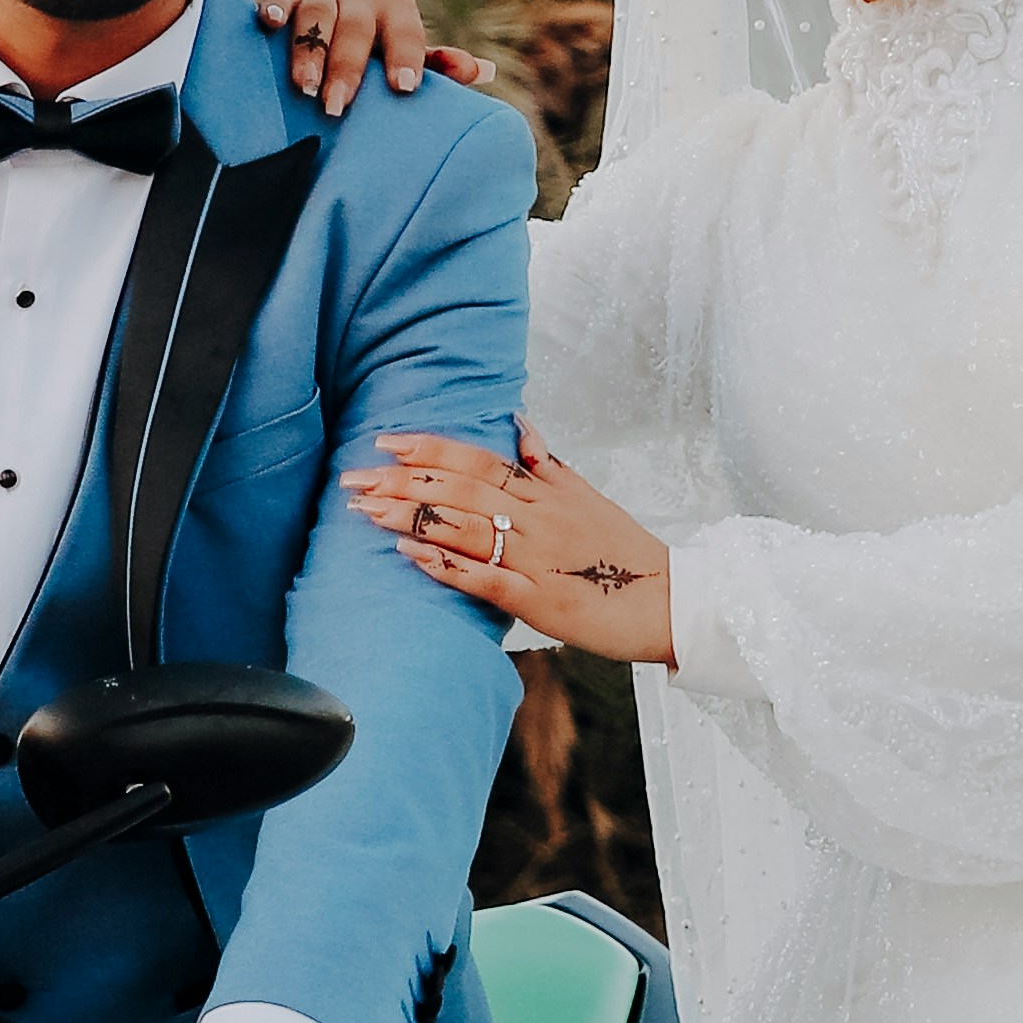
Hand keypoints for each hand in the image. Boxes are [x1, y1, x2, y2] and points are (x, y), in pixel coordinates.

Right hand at [251, 0, 493, 119]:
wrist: (330, 39)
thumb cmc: (376, 62)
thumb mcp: (406, 66)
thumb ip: (438, 69)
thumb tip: (482, 72)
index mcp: (396, 10)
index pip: (406, 28)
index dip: (406, 55)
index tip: (403, 89)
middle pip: (356, 24)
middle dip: (347, 67)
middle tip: (337, 107)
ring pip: (315, 12)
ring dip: (309, 49)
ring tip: (303, 87)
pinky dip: (273, 5)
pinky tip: (269, 23)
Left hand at [349, 423, 674, 669]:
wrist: (669, 600)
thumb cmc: (623, 551)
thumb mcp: (587, 495)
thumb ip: (546, 463)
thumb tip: (517, 421)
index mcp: (545, 492)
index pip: (478, 460)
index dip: (430, 449)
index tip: (385, 442)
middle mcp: (537, 518)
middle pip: (460, 491)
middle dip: (402, 484)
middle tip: (353, 479)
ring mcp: (538, 558)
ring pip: (466, 529)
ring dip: (413, 519)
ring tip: (366, 511)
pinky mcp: (542, 601)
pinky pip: (487, 578)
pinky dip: (448, 566)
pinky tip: (411, 556)